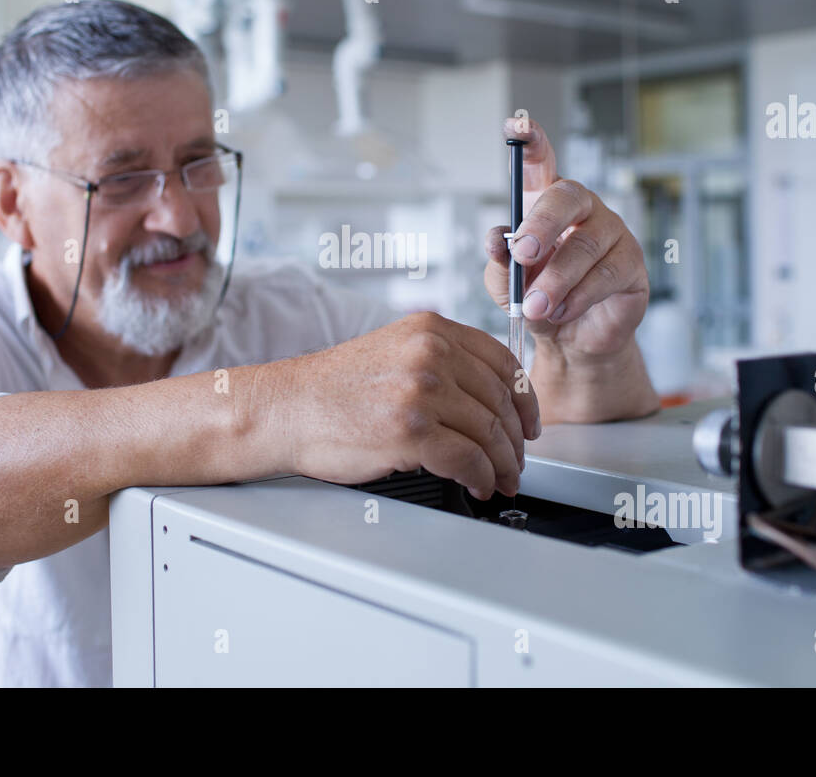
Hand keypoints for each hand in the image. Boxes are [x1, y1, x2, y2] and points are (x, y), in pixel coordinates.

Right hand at [257, 312, 539, 499]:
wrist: (286, 410)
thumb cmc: (333, 390)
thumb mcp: (393, 352)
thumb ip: (439, 361)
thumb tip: (487, 397)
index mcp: (430, 330)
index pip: (502, 362)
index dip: (524, 399)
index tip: (529, 423)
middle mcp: (430, 353)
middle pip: (501, 401)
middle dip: (515, 441)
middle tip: (516, 463)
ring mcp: (421, 391)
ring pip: (490, 432)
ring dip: (503, 464)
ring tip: (501, 480)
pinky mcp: (411, 431)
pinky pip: (469, 459)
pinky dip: (482, 478)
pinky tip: (478, 485)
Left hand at [484, 117, 648, 361]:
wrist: (570, 341)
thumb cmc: (537, 300)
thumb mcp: (505, 284)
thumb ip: (499, 262)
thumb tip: (497, 241)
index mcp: (546, 203)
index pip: (540, 162)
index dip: (530, 142)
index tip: (515, 127)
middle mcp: (582, 209)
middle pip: (567, 197)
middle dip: (542, 225)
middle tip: (524, 254)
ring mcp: (611, 233)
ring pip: (584, 247)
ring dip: (554, 282)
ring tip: (534, 308)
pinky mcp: (632, 264)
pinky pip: (605, 276)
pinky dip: (577, 298)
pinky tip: (561, 312)